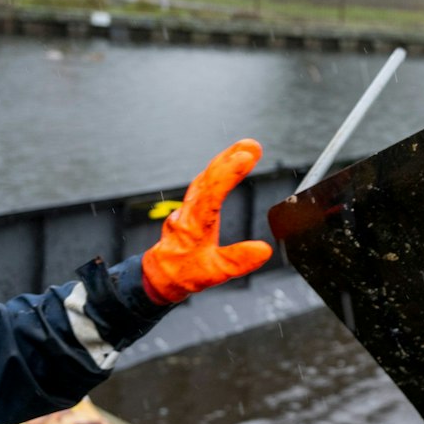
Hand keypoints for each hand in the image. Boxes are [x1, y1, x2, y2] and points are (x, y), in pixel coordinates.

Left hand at [141, 139, 274, 304]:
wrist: (158, 277)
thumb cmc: (183, 274)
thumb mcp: (213, 273)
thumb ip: (237, 261)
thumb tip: (264, 250)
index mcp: (195, 225)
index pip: (212, 192)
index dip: (230, 172)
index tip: (247, 156)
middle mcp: (189, 212)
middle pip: (208, 178)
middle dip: (229, 159)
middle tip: (252, 145)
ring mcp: (188, 209)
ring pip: (205, 178)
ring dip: (223, 161)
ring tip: (244, 149)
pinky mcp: (190, 210)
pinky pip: (203, 184)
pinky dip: (217, 172)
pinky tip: (226, 167)